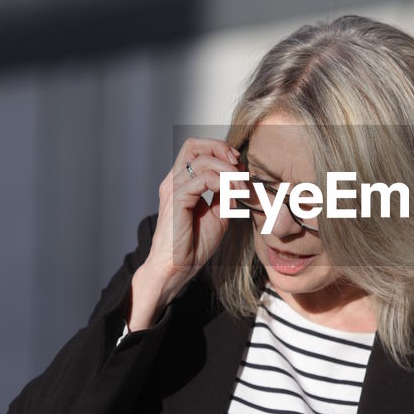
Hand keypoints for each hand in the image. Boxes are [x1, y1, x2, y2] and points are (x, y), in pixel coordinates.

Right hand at [129, 137, 241, 327]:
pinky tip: (232, 196)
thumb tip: (239, 181)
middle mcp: (174, 180)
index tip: (239, 164)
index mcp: (182, 181)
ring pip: (201, 160)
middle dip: (221, 149)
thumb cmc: (194, 244)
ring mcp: (173, 189)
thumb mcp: (218, 214)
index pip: (196, 149)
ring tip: (241, 187)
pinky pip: (201, 180)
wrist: (179, 268)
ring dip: (228, 171)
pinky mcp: (176, 200)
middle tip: (239, 165)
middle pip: (193, 145)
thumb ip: (226, 195)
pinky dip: (222, 183)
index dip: (220, 150)